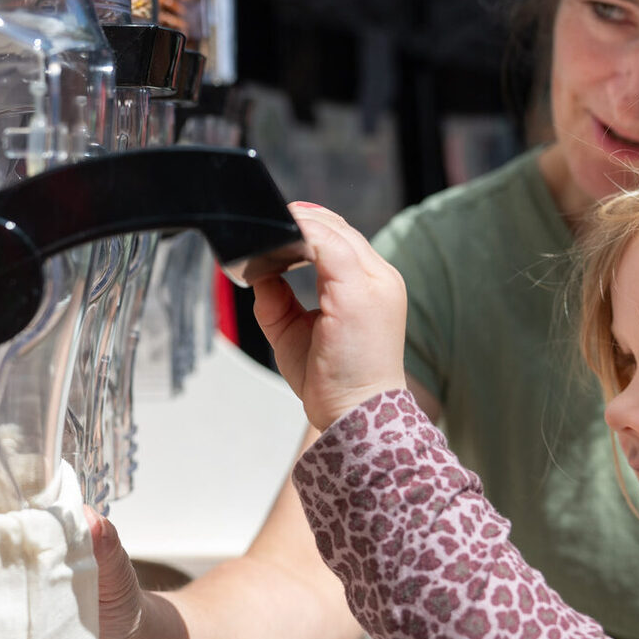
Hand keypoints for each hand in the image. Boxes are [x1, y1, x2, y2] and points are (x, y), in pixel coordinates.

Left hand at [250, 203, 407, 431]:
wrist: (357, 418)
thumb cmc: (335, 382)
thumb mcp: (296, 330)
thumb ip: (278, 297)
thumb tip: (257, 270)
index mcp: (373, 286)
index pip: (343, 240)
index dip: (309, 227)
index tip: (277, 224)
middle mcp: (381, 279)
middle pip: (340, 229)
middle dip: (301, 219)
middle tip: (264, 219)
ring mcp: (374, 284)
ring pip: (333, 231)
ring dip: (298, 225)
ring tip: (268, 228)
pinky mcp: (358, 294)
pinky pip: (327, 246)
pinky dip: (300, 237)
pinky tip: (276, 241)